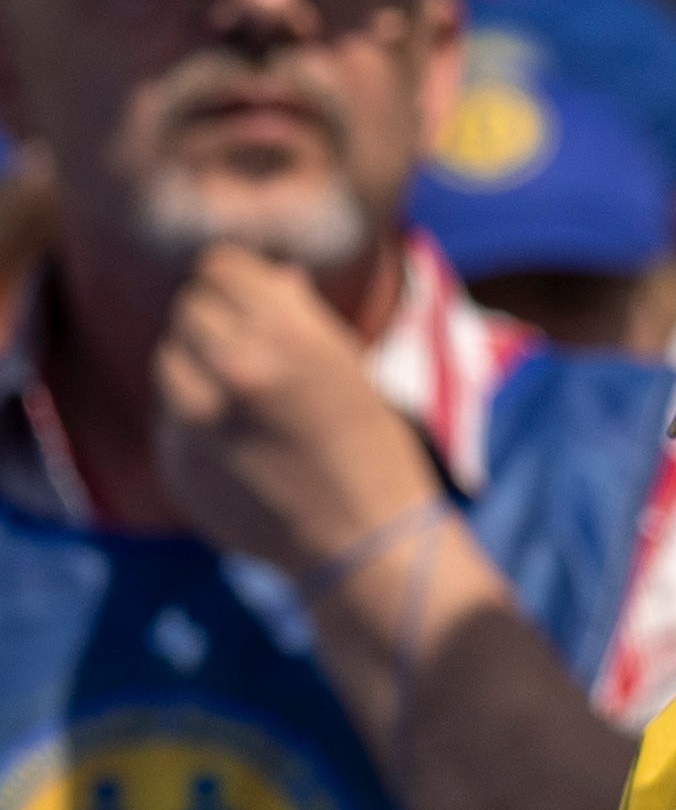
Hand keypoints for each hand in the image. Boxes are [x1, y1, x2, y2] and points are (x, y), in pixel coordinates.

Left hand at [151, 249, 446, 580]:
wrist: (364, 543)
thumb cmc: (374, 451)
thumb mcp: (351, 369)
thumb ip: (299, 317)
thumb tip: (270, 276)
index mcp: (286, 336)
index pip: (218, 267)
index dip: (236, 280)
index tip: (249, 297)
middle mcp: (232, 369)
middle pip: (188, 309)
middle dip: (216, 324)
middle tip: (249, 352)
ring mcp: (194, 419)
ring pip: (167, 359)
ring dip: (195, 368)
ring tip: (238, 398)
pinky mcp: (174, 459)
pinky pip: (169, 416)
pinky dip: (192, 420)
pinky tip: (236, 444)